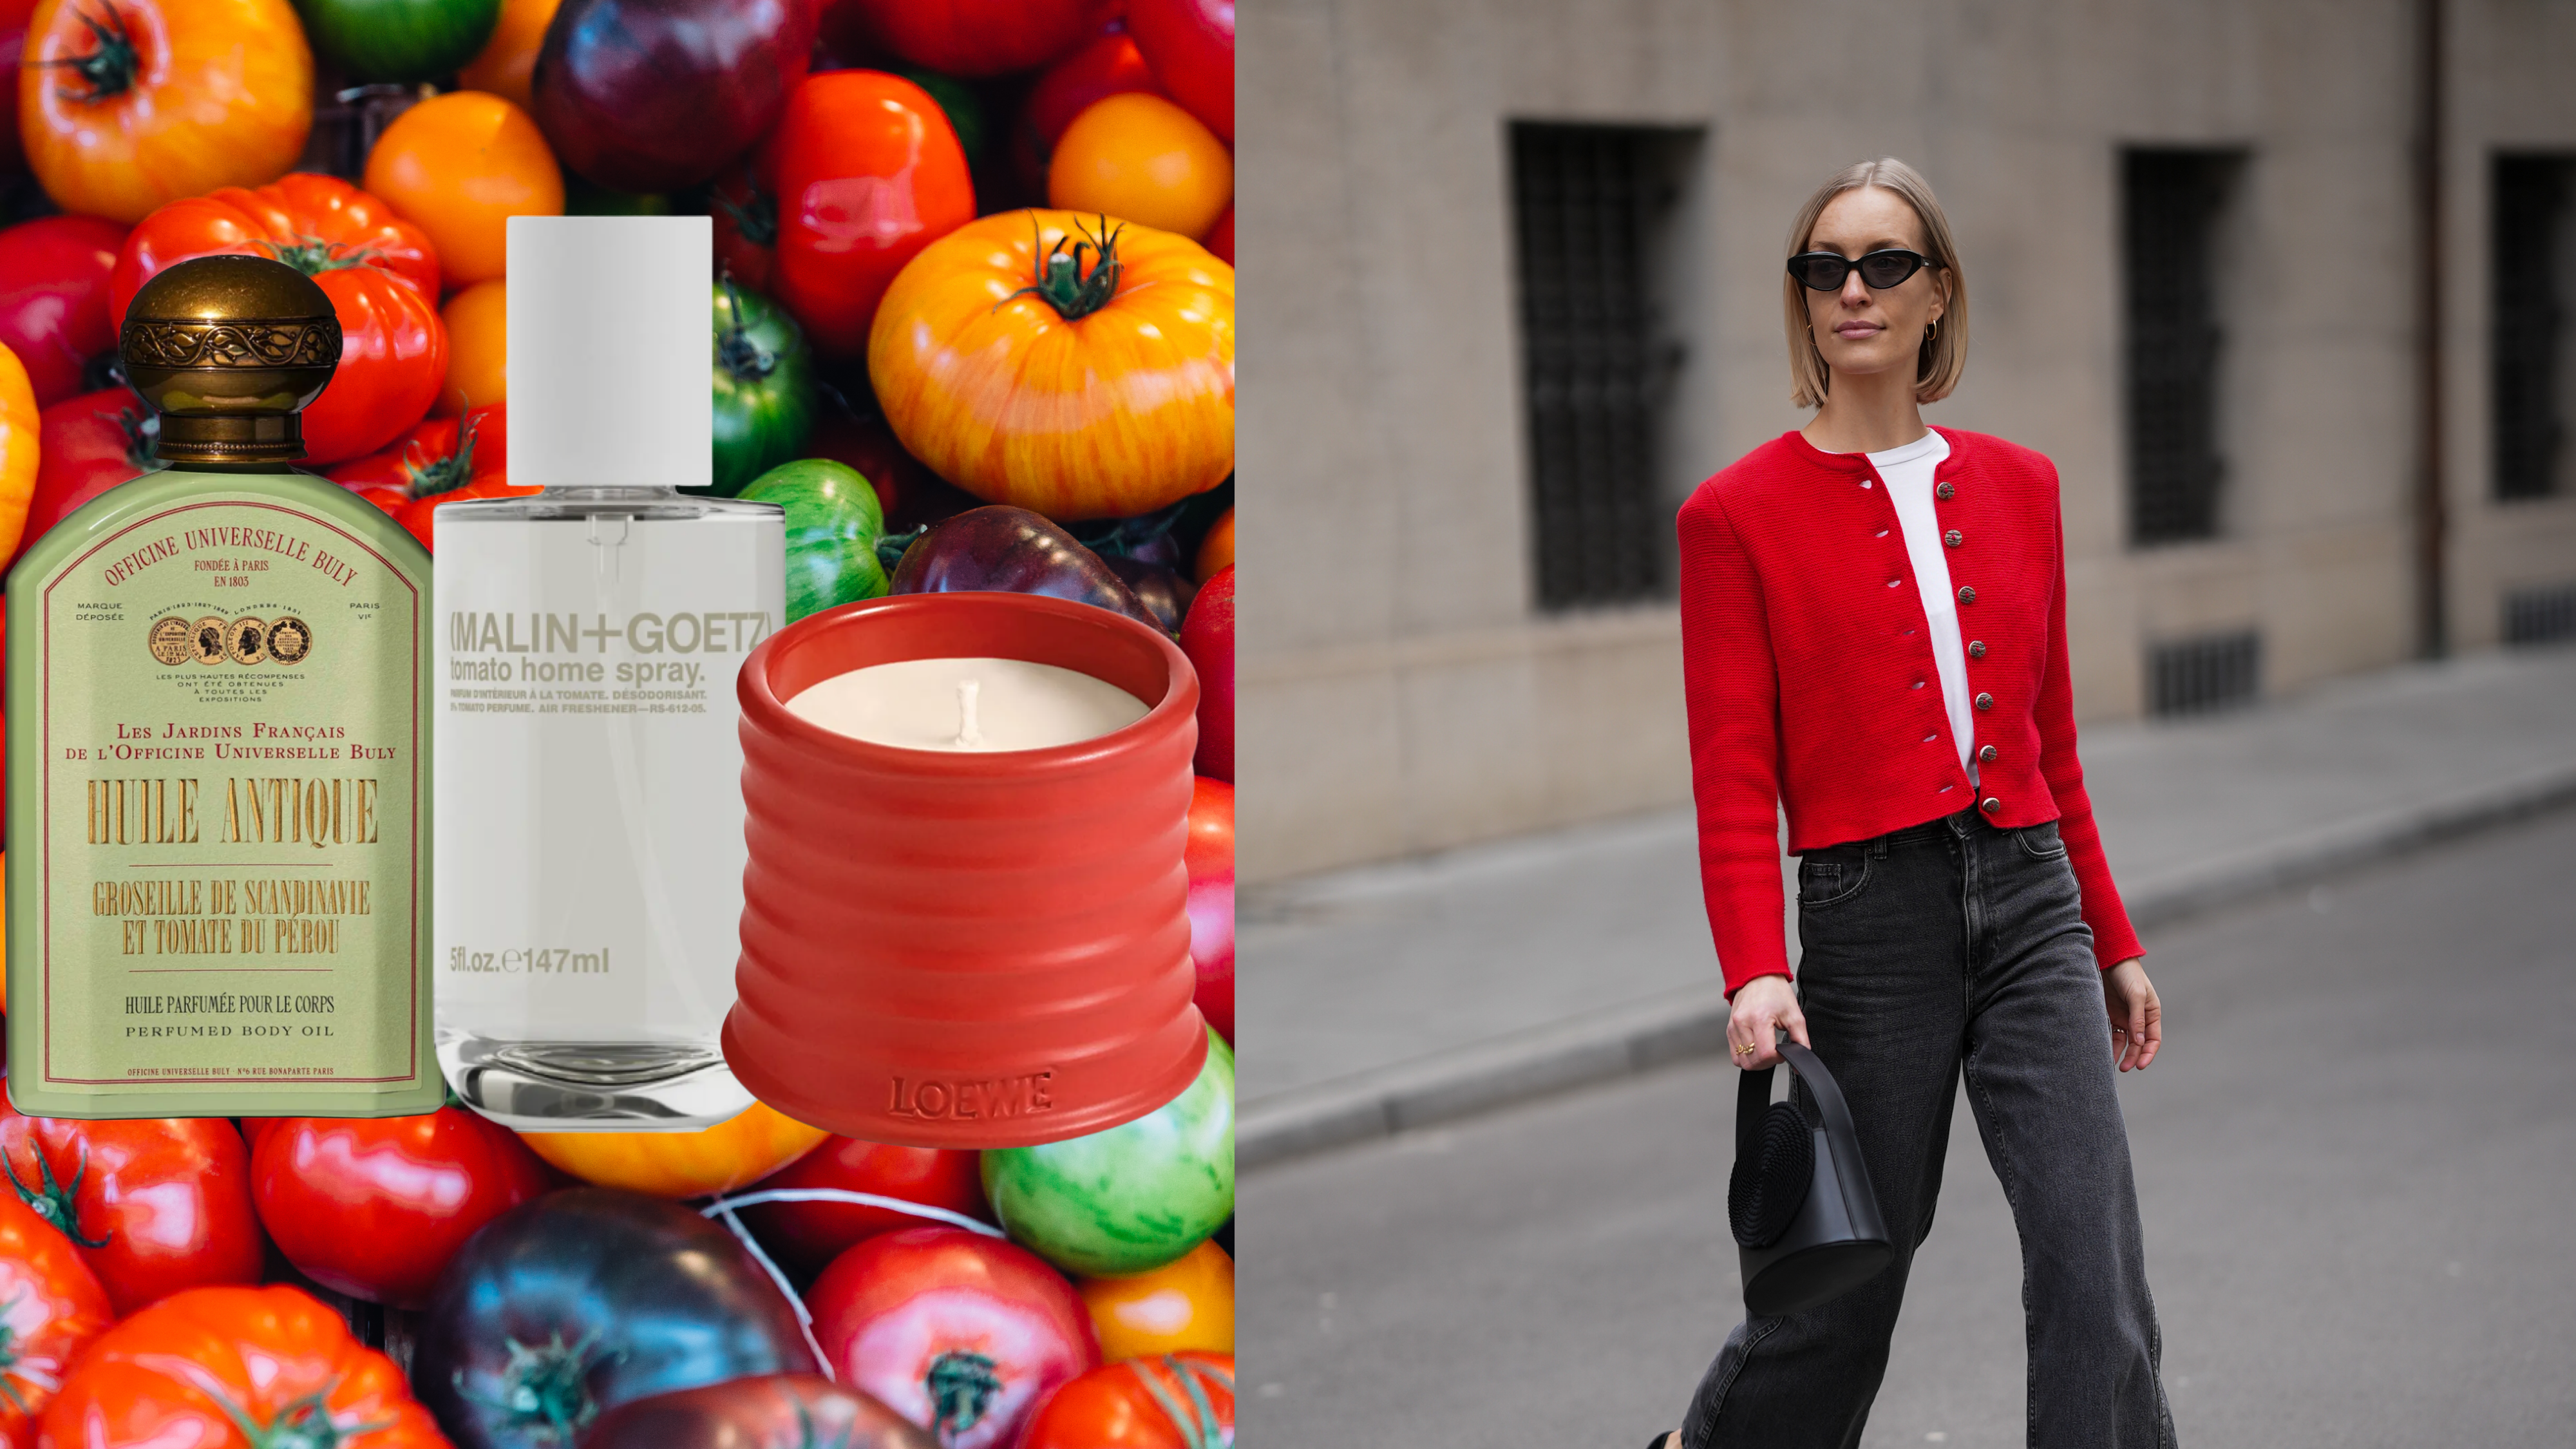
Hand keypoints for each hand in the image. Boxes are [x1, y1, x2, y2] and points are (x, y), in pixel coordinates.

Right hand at [1727, 975, 1807, 1069]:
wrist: (1758, 977)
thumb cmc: (1776, 992)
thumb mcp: (1794, 1015)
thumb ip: (1801, 1040)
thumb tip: (1802, 1058)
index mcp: (1759, 1019)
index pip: (1765, 1054)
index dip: (1778, 1059)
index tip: (1783, 1052)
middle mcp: (1742, 1023)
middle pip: (1752, 1061)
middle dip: (1767, 1062)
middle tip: (1776, 1052)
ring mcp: (1733, 1027)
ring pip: (1742, 1061)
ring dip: (1756, 1062)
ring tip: (1766, 1050)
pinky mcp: (1729, 1030)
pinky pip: (1734, 1055)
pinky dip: (1746, 1057)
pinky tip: (1756, 1048)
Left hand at [2102, 956, 2161, 1070]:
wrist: (2109, 959)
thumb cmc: (2128, 975)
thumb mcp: (2136, 995)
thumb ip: (2137, 1018)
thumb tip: (2139, 1042)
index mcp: (2151, 1014)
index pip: (2153, 1040)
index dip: (2148, 1054)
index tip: (2141, 1065)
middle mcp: (2138, 1018)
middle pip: (2138, 1044)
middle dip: (2132, 1057)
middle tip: (2124, 1068)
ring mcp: (2123, 1017)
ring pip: (2123, 1041)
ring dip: (2119, 1053)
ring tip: (2112, 1064)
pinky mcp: (2109, 1014)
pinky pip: (2110, 1033)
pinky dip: (2108, 1042)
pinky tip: (2103, 1050)